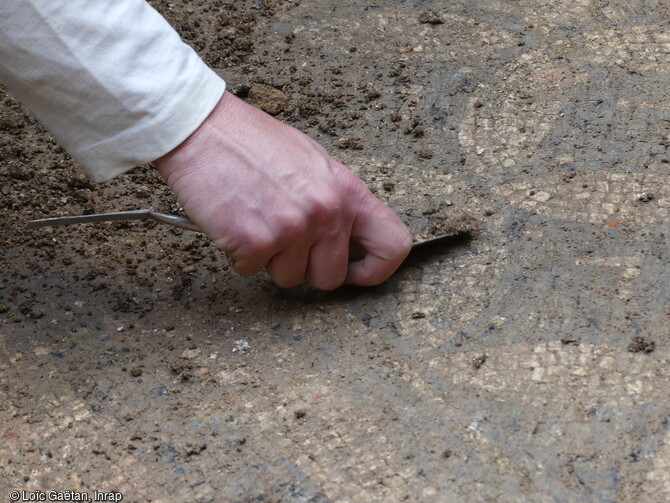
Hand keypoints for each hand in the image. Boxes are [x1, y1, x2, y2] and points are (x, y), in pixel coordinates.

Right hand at [154, 92, 411, 288]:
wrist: (200, 128)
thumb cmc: (252, 141)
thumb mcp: (312, 163)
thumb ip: (335, 201)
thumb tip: (347, 236)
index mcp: (346, 190)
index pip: (392, 246)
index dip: (375, 269)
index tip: (355, 271)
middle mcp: (326, 212)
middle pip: (331, 278)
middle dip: (306, 267)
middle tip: (284, 240)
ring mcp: (291, 228)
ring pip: (288, 278)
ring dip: (269, 259)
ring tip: (255, 219)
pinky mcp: (255, 242)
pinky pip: (251, 271)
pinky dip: (239, 254)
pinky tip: (234, 221)